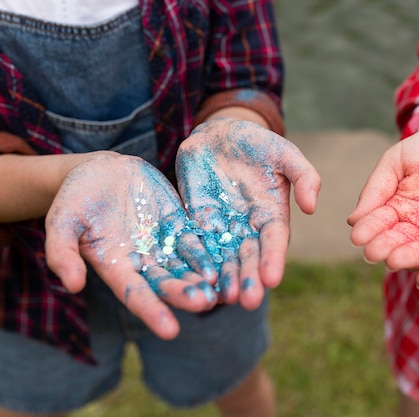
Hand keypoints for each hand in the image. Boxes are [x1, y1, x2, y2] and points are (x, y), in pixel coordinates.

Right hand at [45, 152, 218, 339]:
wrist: (101, 172)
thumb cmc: (75, 198)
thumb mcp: (61, 221)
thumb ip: (63, 252)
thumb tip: (72, 285)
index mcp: (116, 266)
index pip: (135, 294)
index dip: (152, 311)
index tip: (170, 331)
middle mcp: (143, 261)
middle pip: (167, 282)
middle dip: (185, 294)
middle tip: (204, 304)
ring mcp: (163, 244)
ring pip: (187, 266)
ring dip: (203, 278)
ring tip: (221, 289)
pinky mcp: (179, 224)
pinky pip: (197, 240)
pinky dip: (211, 251)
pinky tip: (227, 259)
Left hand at [176, 118, 320, 308]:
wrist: (219, 133)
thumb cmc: (257, 142)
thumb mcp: (285, 153)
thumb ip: (304, 176)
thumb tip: (311, 207)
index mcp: (272, 214)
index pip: (274, 241)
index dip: (273, 259)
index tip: (272, 278)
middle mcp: (249, 227)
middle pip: (249, 257)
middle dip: (249, 278)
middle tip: (248, 301)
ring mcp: (222, 226)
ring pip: (224, 258)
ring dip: (224, 279)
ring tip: (223, 299)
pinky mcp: (197, 222)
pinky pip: (196, 244)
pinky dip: (198, 262)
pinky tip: (195, 280)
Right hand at [347, 122, 418, 287]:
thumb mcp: (399, 160)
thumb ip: (378, 187)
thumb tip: (353, 219)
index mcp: (395, 208)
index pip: (379, 222)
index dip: (368, 230)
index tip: (357, 237)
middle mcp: (415, 225)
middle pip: (398, 241)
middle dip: (385, 247)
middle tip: (373, 254)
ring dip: (408, 258)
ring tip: (394, 262)